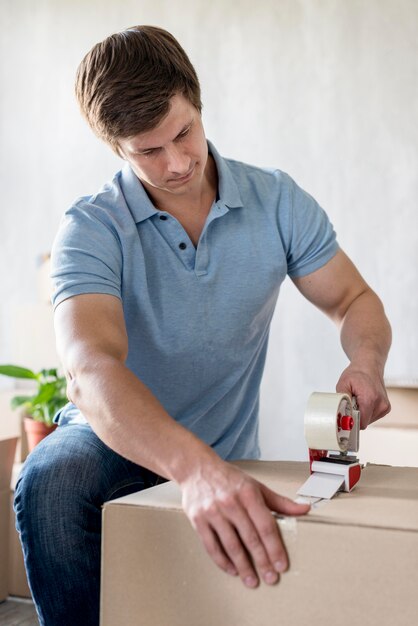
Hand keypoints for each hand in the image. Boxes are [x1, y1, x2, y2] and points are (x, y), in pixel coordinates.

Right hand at [180, 460, 309, 587]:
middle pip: (250, 537)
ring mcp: (212, 512)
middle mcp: (230, 503)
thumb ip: (279, 501)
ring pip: (231, 545)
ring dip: (243, 566)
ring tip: (252, 581)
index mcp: (248, 493)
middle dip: (262, 561)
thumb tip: (305, 509)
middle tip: (270, 578)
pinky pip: (211, 546)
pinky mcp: (198, 519)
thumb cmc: (229, 479)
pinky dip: (222, 561)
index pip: (265, 525)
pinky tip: (232, 570)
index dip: (275, 547)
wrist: (196, 468)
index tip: (281, 565)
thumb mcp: (255, 486)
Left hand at [336, 363, 390, 427]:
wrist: (369, 366)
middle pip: (364, 422)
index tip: (347, 414)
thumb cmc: (357, 374)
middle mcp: (380, 404)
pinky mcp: (386, 407)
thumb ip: (341, 400)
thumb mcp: (343, 384)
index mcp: (370, 399)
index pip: (361, 423)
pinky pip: (373, 416)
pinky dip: (367, 411)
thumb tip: (340, 413)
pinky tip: (365, 400)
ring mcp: (385, 406)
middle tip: (353, 402)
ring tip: (359, 399)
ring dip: (362, 413)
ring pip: (368, 420)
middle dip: (356, 415)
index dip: (352, 420)